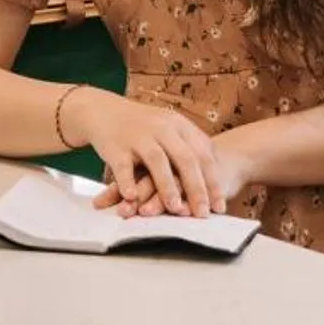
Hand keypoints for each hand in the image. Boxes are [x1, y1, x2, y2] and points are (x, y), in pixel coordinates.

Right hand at [97, 124, 256, 218]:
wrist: (103, 110)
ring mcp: (139, 136)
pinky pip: (123, 166)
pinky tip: (132, 198)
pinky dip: (128, 182)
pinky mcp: (117, 146)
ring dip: (168, 187)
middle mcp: (162, 128)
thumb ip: (191, 148)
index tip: (219, 205)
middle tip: (204, 213)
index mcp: (179, 125)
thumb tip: (216, 176)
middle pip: (185, 159)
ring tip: (176, 209)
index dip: (213, 180)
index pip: (202, 154)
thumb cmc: (143, 127)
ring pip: (157, 162)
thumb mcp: (170, 128)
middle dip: (197, 188)